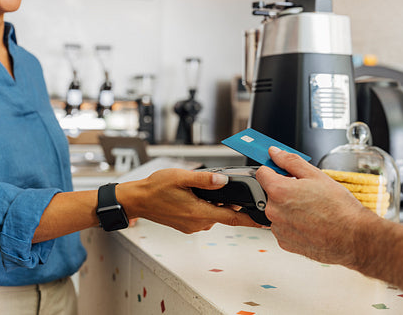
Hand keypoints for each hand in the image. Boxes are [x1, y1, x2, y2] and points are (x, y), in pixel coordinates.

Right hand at [116, 168, 260, 233]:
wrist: (138, 199)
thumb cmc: (155, 188)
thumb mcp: (181, 177)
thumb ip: (205, 179)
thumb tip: (223, 181)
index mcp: (199, 212)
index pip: (232, 219)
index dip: (250, 220)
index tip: (264, 222)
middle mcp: (197, 223)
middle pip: (224, 215)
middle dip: (230, 204)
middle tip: (227, 190)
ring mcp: (192, 226)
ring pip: (213, 215)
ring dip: (216, 205)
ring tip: (204, 189)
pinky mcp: (187, 225)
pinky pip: (203, 216)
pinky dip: (206, 207)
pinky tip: (196, 196)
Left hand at [255, 147, 379, 265]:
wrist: (353, 238)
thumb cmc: (339, 208)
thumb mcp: (316, 175)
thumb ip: (290, 161)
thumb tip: (274, 152)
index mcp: (278, 191)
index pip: (262, 173)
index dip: (274, 170)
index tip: (283, 172)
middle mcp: (273, 211)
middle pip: (270, 193)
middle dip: (284, 190)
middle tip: (306, 193)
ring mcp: (278, 229)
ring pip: (277, 211)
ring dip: (288, 209)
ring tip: (311, 210)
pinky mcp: (284, 243)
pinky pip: (283, 228)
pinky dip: (293, 225)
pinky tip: (310, 223)